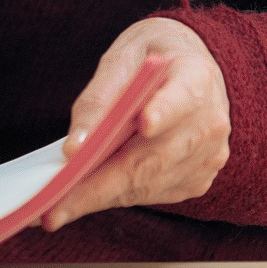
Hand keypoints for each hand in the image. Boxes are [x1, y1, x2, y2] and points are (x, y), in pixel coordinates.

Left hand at [43, 18, 229, 230]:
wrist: (189, 68)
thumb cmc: (150, 58)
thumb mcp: (122, 58)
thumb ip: (99, 98)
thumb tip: (75, 148)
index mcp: (196, 78)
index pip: (182, 97)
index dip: (164, 111)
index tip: (145, 123)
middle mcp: (210, 121)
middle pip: (154, 157)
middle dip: (101, 185)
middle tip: (56, 206)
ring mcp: (209, 154)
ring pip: (150, 183)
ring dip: (102, 198)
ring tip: (57, 208)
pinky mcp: (199, 177)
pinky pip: (154, 193)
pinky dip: (117, 196)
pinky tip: (86, 198)